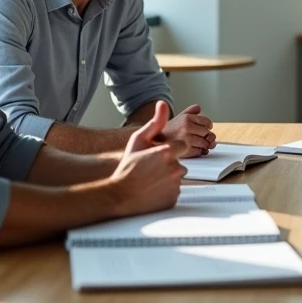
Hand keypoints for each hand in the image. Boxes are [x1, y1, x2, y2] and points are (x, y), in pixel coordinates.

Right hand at [109, 102, 186, 216]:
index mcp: (168, 152)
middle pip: (180, 162)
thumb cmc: (127, 167)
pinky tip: (153, 189)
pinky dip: (166, 191)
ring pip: (177, 177)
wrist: (119, 195)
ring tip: (150, 179)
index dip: (171, 150)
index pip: (183, 146)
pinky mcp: (174, 198)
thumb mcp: (138, 140)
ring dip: (168, 178)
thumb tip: (163, 104)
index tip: (159, 154)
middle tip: (151, 168)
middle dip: (169, 164)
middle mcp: (175, 168)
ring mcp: (175, 185)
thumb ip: (155, 122)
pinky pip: (174, 191)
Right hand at [163, 104, 216, 156]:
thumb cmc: (167, 130)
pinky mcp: (185, 151)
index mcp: (186, 118)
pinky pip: (199, 152)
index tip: (205, 128)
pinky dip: (200, 152)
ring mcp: (186, 140)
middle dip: (207, 136)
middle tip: (203, 137)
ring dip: (205, 145)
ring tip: (199, 144)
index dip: (207, 126)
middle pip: (207, 133)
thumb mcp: (178, 117)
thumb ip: (189, 111)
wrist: (154, 142)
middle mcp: (186, 127)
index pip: (207, 122)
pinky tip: (195, 149)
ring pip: (204, 143)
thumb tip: (199, 108)